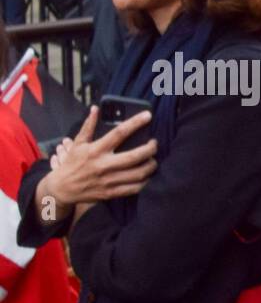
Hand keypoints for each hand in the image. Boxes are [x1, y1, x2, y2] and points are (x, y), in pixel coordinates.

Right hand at [40, 106, 158, 208]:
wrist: (63, 188)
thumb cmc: (72, 163)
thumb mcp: (78, 144)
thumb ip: (88, 126)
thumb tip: (96, 109)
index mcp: (96, 150)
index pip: (119, 133)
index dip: (135, 123)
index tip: (147, 116)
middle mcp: (104, 165)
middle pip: (135, 156)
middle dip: (150, 148)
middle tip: (154, 144)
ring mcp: (109, 180)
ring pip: (138, 173)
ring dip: (151, 165)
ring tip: (153, 159)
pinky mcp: (112, 193)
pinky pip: (135, 188)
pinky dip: (145, 181)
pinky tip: (147, 175)